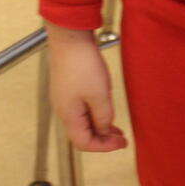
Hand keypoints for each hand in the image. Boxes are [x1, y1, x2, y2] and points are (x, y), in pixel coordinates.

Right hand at [46, 25, 128, 153]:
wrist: (70, 38)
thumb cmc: (83, 64)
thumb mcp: (99, 95)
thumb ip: (103, 117)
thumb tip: (103, 130)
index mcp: (68, 115)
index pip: (83, 143)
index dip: (103, 147)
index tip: (120, 143)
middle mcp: (63, 109)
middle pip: (81, 134)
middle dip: (102, 139)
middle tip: (121, 139)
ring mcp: (64, 98)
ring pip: (82, 122)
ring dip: (99, 127)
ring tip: (116, 128)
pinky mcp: (68, 88)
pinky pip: (81, 109)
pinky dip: (94, 115)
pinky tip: (105, 110)